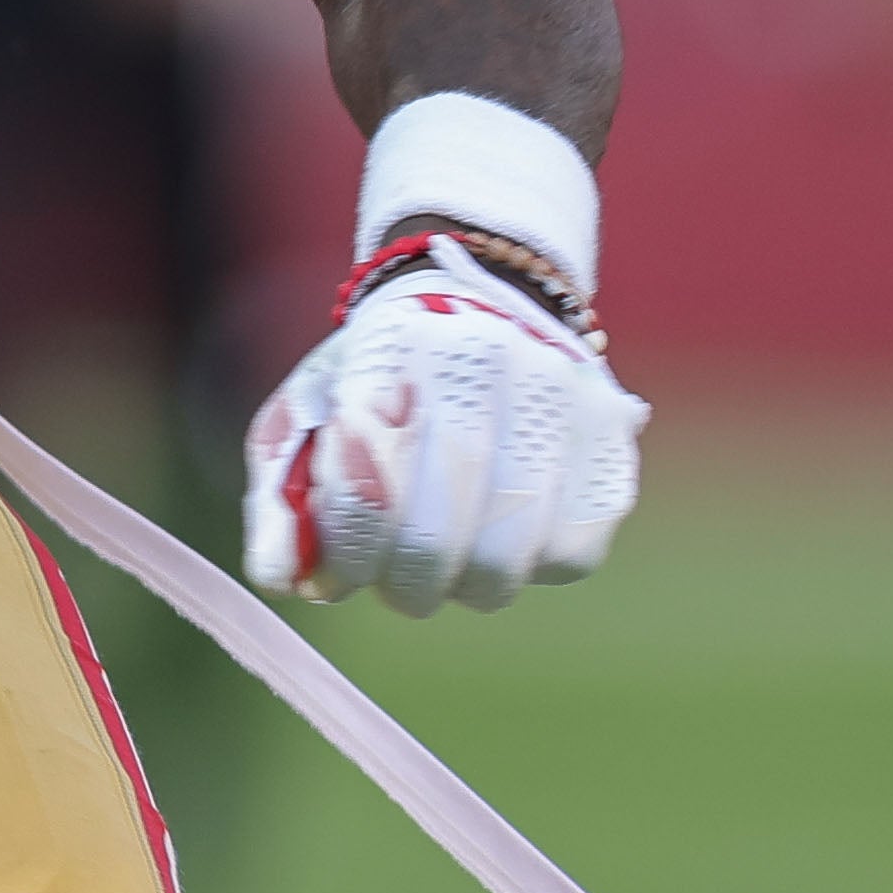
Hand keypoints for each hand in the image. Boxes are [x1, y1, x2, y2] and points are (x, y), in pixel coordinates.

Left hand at [245, 234, 646, 614]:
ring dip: (464, 583)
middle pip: (437, 531)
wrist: (474, 309)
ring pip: (507, 554)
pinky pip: (569, 553)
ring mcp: (563, 393)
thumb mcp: (307, 417)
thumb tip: (281, 577)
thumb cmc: (374, 380)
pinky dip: (527, 566)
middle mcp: (491, 354)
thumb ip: (282, 497)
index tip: (338, 571)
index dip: (350, 545)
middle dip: (403, 580)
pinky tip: (501, 533)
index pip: (368, 476)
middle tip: (392, 581)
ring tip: (443, 561)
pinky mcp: (612, 438)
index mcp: (397, 340)